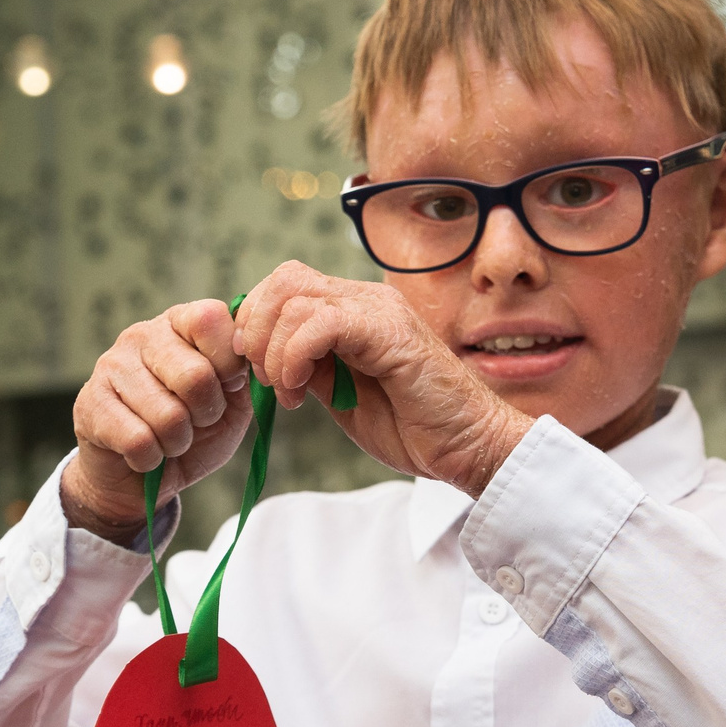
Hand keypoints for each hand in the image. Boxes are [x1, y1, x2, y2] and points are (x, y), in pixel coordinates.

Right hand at [63, 299, 256, 538]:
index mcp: (180, 323)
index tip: (227, 387)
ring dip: (177, 442)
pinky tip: (144, 454)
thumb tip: (248, 359)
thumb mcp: (231, 403)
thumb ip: (245, 377)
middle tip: (196, 422)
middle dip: (206, 413)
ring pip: (168, 416)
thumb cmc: (190, 432)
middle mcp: (142, 335)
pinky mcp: (90, 404)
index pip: (211, 318)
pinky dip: (151, 459)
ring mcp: (111, 367)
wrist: (138, 477)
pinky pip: (139, 441)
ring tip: (168, 439)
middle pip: (195, 375)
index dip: (230, 363)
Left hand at [233, 262, 530, 494]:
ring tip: (288, 393)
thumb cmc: (413, 427)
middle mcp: (366, 300)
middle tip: (266, 379)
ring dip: (274, 351)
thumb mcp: (339, 394)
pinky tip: (300, 391)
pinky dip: (295, 356)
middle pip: (283, 279)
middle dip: (257, 330)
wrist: (468, 447)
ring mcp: (379, 311)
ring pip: (295, 297)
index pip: (285, 285)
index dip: (256, 322)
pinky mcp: (390, 332)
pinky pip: (322, 323)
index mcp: (353, 310)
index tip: (257, 369)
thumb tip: (263, 355)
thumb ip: (308, 366)